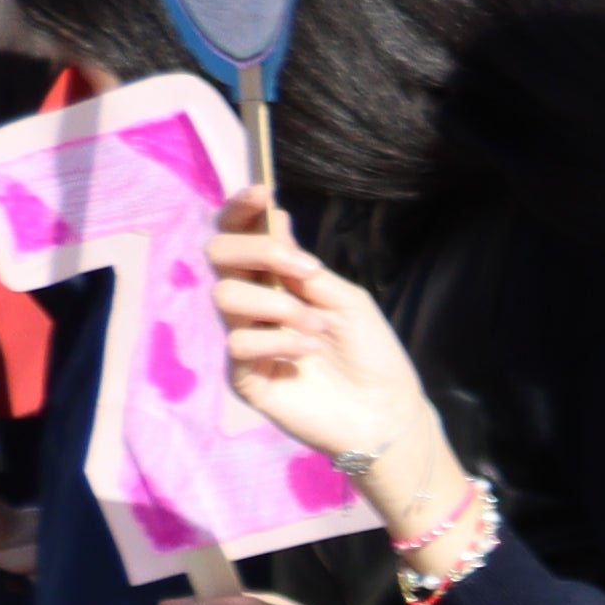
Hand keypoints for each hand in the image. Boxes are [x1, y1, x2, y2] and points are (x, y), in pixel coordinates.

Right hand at [207, 207, 469, 533]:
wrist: (386, 412)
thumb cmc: (372, 353)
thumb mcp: (346, 299)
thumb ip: (304, 266)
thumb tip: (275, 220)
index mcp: (279, 281)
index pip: (241, 237)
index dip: (241, 211)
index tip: (260, 193)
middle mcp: (256, 304)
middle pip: (219, 255)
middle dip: (259, 252)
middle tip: (304, 271)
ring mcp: (245, 338)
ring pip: (226, 296)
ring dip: (279, 305)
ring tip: (318, 327)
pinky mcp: (242, 375)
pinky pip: (239, 342)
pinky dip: (280, 341)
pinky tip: (308, 354)